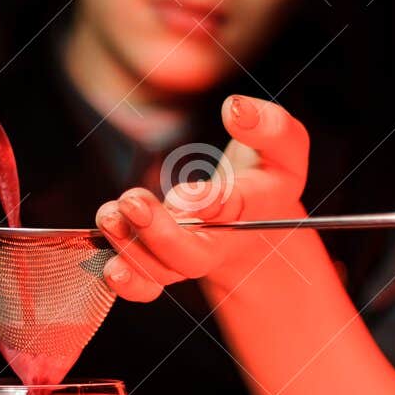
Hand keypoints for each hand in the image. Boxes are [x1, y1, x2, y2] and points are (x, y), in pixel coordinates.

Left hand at [95, 94, 310, 300]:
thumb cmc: (266, 177)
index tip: (198, 195)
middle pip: (192, 256)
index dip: (211, 203)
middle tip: (133, 202)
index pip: (235, 208)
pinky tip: (109, 266)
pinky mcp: (164, 264)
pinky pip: (147, 286)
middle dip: (161, 235)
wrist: (258, 226)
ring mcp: (190, 257)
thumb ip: (270, 126)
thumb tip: (234, 108)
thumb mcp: (285, 146)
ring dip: (131, 247)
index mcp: (254, 208)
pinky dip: (127, 282)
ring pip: (162, 270)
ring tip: (109, 215)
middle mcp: (221, 241)